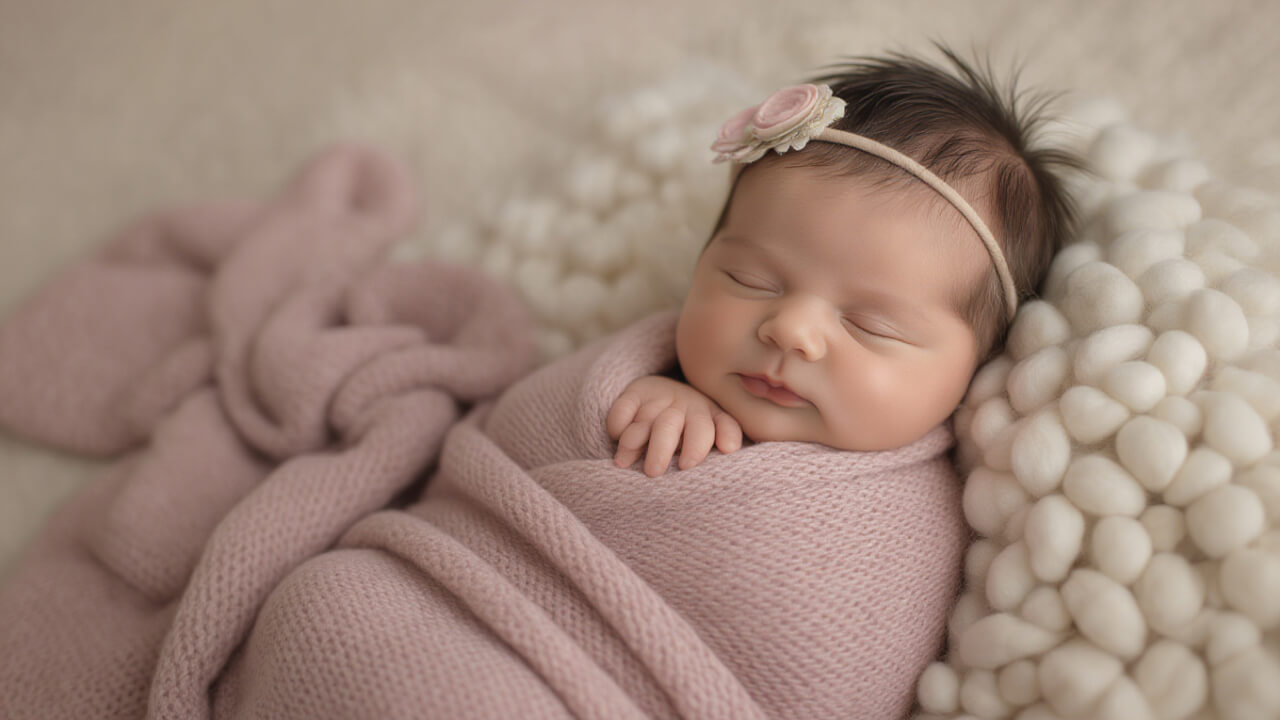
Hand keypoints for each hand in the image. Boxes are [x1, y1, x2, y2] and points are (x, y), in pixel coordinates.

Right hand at [606, 375, 742, 476]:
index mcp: (711, 418)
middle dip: (661, 449)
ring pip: (645, 420)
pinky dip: (618, 424)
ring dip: (633, 442)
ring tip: (624, 463)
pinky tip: (616, 438)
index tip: (686, 465)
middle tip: (652, 472)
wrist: (667, 395)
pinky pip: (623, 409)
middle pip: (672, 426)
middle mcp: (687, 406)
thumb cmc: (693, 429)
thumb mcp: (713, 435)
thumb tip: (730, 447)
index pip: (714, 427)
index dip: (699, 446)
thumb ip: (724, 441)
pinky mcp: (635, 394)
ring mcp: (660, 399)